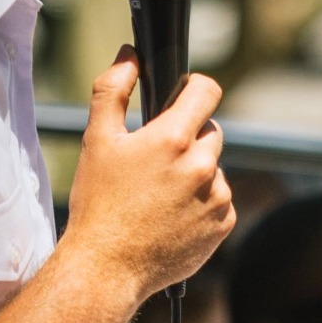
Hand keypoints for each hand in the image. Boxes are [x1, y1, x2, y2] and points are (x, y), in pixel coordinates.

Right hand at [62, 57, 233, 301]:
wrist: (107, 267)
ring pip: (215, 168)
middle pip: (209, 131)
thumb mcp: (98, 140)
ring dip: (195, 173)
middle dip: (188, 138)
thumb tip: (129, 55)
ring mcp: (217, 197)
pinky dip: (202, 203)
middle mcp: (203, 166)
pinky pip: (220, 200)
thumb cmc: (98, 203)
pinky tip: (172, 215)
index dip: (195, 88)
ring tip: (160, 195)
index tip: (185, 95)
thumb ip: (113, 89)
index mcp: (173, 139)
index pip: (206, 91)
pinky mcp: (223, 225)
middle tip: (156, 160)